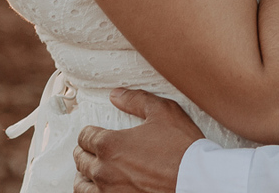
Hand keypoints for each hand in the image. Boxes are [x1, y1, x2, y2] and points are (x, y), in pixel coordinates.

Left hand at [73, 89, 204, 192]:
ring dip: (84, 176)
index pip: (84, 137)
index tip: (95, 134)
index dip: (89, 133)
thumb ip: (136, 100)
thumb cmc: (182, 147)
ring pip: (81, 185)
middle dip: (85, 152)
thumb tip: (115, 95)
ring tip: (91, 172)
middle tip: (92, 150)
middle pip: (80, 160)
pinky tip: (102, 188)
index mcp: (109, 144)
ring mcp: (109, 192)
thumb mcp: (163, 112)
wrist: (197, 182)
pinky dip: (94, 192)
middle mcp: (104, 171)